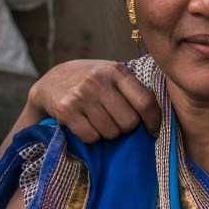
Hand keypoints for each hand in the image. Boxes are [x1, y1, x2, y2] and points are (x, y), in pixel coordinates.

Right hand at [29, 59, 159, 141]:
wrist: (50, 82)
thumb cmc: (92, 82)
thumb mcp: (113, 76)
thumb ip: (134, 90)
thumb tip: (157, 119)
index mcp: (116, 71)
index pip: (145, 102)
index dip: (153, 121)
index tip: (152, 130)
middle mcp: (98, 80)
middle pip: (129, 122)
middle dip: (125, 127)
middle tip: (116, 120)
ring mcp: (81, 95)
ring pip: (111, 132)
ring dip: (108, 132)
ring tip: (99, 120)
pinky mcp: (66, 109)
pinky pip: (91, 137)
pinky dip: (91, 136)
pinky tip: (85, 123)